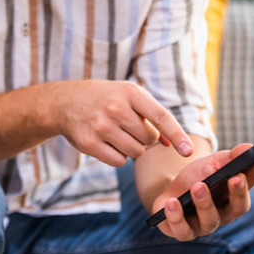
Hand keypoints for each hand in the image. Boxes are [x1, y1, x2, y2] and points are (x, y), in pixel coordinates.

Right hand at [49, 80, 193, 166]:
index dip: (177, 134)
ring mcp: (101, 126)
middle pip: (149, 139)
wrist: (64, 102)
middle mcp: (116, 108)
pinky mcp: (89, 144)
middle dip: (144, 137)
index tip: (188, 151)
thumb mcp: (129, 96)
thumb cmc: (105, 98)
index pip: (161, 116)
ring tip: (117, 133)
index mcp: (131, 92)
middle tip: (128, 126)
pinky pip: (119, 161)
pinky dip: (118, 157)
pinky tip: (107, 142)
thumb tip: (173, 144)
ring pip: (135, 152)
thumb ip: (153, 116)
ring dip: (132, 148)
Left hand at [151, 143, 253, 240]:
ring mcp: (205, 225)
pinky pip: (182, 230)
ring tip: (198, 186)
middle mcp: (225, 213)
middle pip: (238, 208)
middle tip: (235, 177)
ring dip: (205, 203)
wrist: (169, 192)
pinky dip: (177, 217)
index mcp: (236, 193)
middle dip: (238, 193)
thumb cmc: (196, 178)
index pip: (253, 181)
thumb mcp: (212, 163)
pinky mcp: (184, 232)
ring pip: (210, 220)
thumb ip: (231, 157)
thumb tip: (249, 148)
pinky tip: (172, 203)